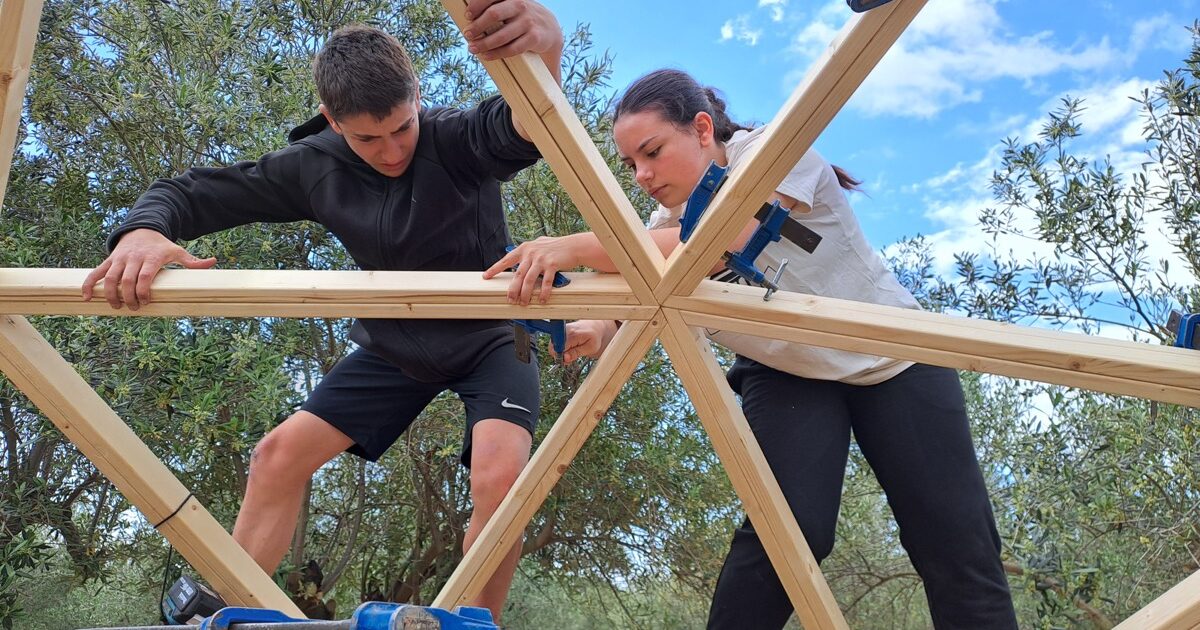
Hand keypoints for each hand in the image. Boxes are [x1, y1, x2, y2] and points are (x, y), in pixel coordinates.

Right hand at [81, 228, 216, 310]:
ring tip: (116, 307)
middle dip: (128, 296)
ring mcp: (119, 260)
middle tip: (134, 308)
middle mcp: (133, 258)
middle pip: (126, 280)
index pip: (144, 276)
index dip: (143, 291)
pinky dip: (89, 285)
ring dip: (110, 294)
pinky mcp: (109, 261)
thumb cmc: (161, 245)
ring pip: (109, 278)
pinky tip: (88, 297)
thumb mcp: (177, 251)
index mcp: (150, 258)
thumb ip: (192, 261)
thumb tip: (212, 262)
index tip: (146, 302)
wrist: (141, 229)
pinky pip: (95, 273)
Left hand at [463, 0, 562, 60]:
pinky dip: (497, 53)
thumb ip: (495, 6)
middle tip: (467, 34)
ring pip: (502, 35)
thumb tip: (468, 17)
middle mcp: (520, 6)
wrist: (549, 28)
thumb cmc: (522, 16)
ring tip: (472, 48)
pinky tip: (486, 55)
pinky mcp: (534, 38)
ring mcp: (528, 22)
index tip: (467, 15)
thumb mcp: (511, 5)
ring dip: (484, 43)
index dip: (476, 5)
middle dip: (477, 26)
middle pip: (494, 14)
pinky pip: (512, 48)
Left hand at [483, 235, 578, 304]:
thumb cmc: (556, 247)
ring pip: (529, 280)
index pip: (506, 260)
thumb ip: (528, 253)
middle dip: (512, 289)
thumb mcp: (538, 245)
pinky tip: (542, 299)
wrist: (573, 245)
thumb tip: (519, 263)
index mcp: (525, 248)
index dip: (495, 268)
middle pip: (517, 275)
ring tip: (524, 303)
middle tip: (510, 300)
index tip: (486, 276)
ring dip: (525, 294)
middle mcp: (531, 253)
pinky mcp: (552, 265)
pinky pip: (545, 282)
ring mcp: (541, 259)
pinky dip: (543, 293)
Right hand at [551, 320, 617, 362]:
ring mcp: (561, 330)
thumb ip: (576, 353)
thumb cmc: (594, 337)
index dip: (561, 357)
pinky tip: (568, 348)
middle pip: (553, 347)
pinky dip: (560, 348)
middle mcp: (565, 330)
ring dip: (560, 352)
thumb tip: (565, 358)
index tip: (567, 360)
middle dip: (560, 355)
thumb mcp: (590, 348)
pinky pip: (555, 342)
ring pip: (552, 346)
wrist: (594, 327)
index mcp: (573, 334)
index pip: (559, 348)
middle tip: (570, 357)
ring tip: (571, 352)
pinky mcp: (559, 331)